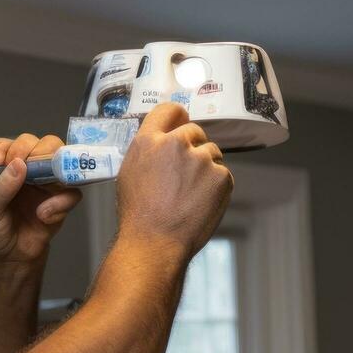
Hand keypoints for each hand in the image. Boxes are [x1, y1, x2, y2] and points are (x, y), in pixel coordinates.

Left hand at [0, 132, 83, 265]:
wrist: (10, 257)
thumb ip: (0, 189)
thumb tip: (18, 164)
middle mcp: (17, 165)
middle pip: (27, 141)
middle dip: (22, 146)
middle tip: (17, 161)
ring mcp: (41, 177)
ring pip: (55, 151)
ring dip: (47, 157)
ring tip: (35, 174)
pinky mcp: (60, 194)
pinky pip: (71, 188)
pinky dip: (61, 199)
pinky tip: (43, 214)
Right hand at [114, 104, 232, 262]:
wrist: (155, 243)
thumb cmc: (138, 214)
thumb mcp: (130, 172)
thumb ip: (149, 150)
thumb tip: (165, 139)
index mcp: (148, 141)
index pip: (169, 110)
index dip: (177, 118)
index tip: (181, 126)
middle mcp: (176, 144)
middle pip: (194, 131)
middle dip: (192, 148)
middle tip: (184, 174)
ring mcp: (201, 159)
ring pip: (211, 153)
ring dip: (205, 167)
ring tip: (190, 194)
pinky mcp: (221, 176)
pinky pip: (222, 174)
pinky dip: (215, 186)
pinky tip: (201, 202)